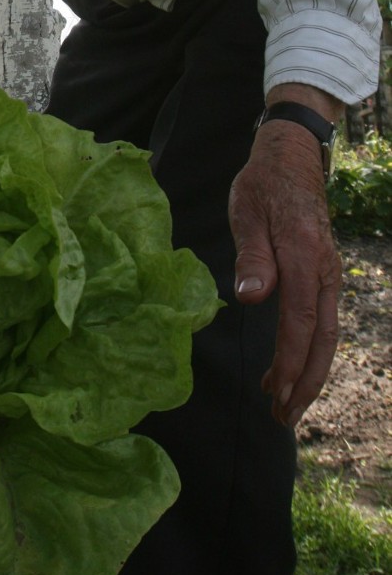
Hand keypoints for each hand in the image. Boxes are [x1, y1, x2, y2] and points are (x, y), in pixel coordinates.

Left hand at [228, 93, 341, 427]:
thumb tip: (251, 297)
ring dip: (308, 371)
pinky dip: (308, 348)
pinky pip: (320, 319)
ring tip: (282, 402)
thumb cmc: (263, 184)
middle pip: (322, 339)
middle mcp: (323, 270)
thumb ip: (252, 255)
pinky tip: (289, 364)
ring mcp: (327, 273)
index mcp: (304, 256)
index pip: (300, 322)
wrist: (291, 157)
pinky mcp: (322, 273)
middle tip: (282, 417)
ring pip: (324, 333)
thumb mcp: (247, 212)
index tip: (279, 394)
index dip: (291, 362)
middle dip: (306, 382)